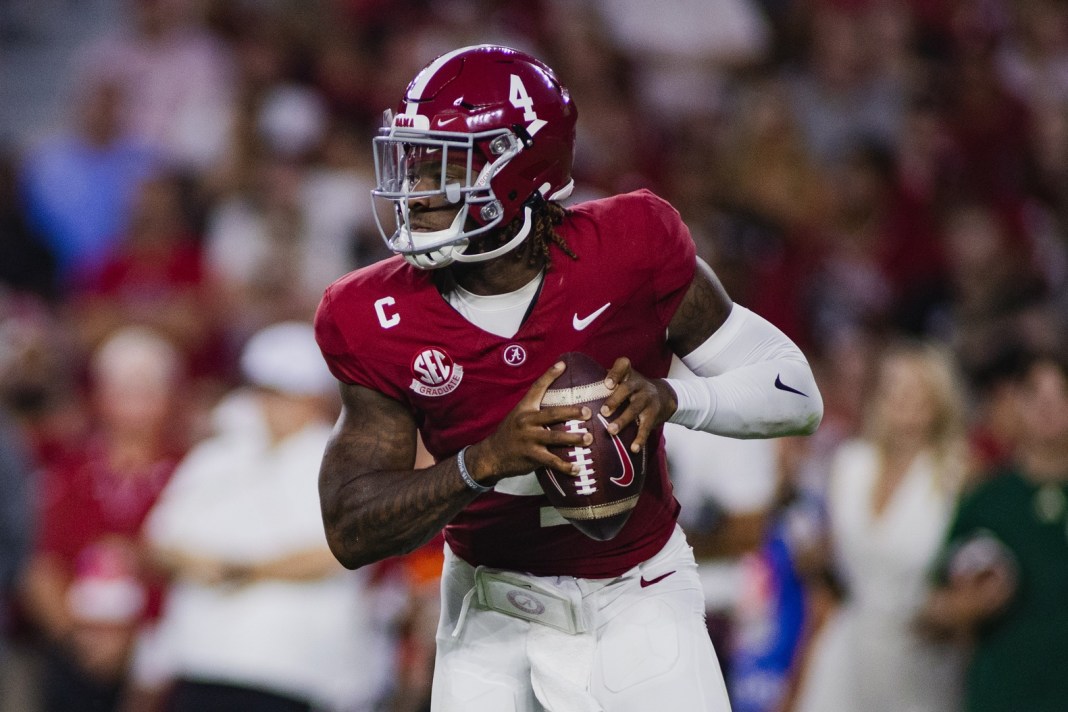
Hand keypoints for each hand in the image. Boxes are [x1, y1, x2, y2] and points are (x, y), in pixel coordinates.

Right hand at [468, 361, 592, 483]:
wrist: (491, 454)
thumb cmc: (510, 433)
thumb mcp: (518, 416)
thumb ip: (534, 410)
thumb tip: (557, 402)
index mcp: (525, 409)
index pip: (537, 388)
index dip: (549, 375)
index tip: (563, 365)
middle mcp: (527, 421)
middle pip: (553, 414)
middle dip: (572, 412)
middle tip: (588, 412)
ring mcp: (529, 439)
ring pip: (556, 438)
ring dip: (574, 438)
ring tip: (589, 439)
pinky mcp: (531, 456)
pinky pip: (552, 461)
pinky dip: (566, 466)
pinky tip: (578, 469)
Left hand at [601, 357, 676, 452]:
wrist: (665, 396)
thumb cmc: (633, 389)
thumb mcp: (624, 380)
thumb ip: (603, 383)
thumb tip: (573, 392)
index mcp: (628, 374)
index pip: (623, 365)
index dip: (615, 373)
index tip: (606, 383)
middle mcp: (639, 384)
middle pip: (628, 389)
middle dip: (615, 400)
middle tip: (603, 412)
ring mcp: (648, 399)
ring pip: (635, 408)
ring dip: (623, 420)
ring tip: (611, 431)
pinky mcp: (654, 414)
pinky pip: (647, 427)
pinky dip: (640, 438)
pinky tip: (633, 448)